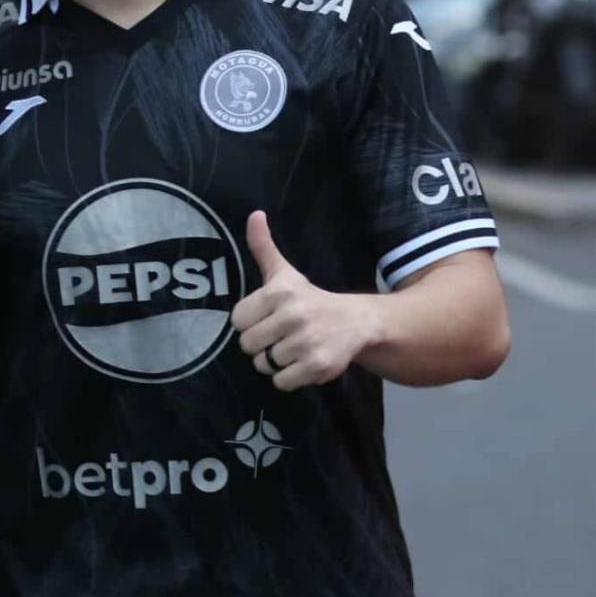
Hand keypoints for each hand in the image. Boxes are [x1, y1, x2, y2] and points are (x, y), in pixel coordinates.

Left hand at [231, 211, 375, 390]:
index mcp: (279, 292)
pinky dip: (289, 377)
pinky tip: (303, 361)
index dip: (250, 322)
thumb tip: (254, 215)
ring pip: (264, 364)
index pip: (238, 320)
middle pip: (248, 344)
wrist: (357, 322)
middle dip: (261, 344)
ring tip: (294, 347)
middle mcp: (292, 316)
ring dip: (275, 361)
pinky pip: (281, 381)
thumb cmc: (310, 299)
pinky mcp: (317, 366)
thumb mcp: (285, 273)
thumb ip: (263, 247)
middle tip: (280, 335)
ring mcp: (305, 342)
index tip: (267, 318)